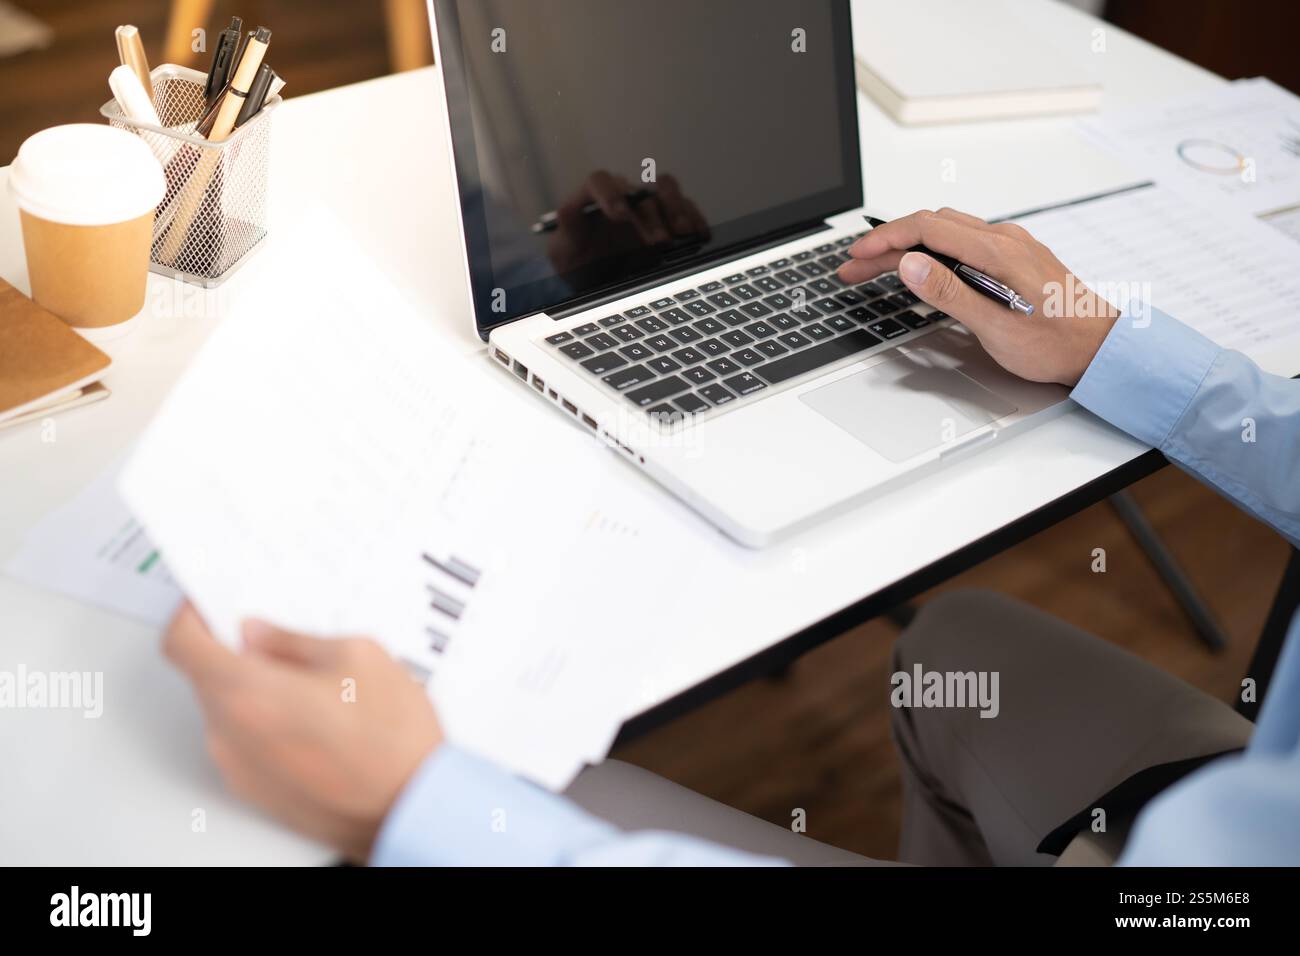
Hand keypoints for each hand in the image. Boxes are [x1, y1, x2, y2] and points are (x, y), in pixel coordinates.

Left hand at [163, 602, 442, 861]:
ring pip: (225, 710)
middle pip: (203, 677)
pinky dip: (263, 723)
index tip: (210, 606)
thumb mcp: (357, 656)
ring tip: (311, 685)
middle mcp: (231, 735)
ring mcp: (240, 768)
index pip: (182, 644)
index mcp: (247, 692)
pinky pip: (242, 742)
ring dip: (251, 689)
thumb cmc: (392, 740)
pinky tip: (314, 718)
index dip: (192, 616)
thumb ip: (295, 640)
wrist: (412, 807)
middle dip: (232, 652)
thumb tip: (260, 634)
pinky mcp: (256, 791)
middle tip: (276, 638)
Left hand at [547, 170, 708, 273]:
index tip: (619, 215)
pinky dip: (695, 219)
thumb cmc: (577, 259)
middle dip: (650, 217)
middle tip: (657, 242)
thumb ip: (566, 230)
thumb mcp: (563, 250)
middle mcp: (623, 194)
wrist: (595, 276)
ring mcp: (647, 204)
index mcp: (594, 196)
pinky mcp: (668, 217)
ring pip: (666, 190)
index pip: (599, 181)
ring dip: (676, 209)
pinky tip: (700, 235)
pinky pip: (686, 209)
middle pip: (640, 191)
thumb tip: (567, 212)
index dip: (610, 193)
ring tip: (683, 233)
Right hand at [838, 208, 1119, 385]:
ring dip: (907, 246)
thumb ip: (950, 293)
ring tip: (876, 268)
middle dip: (887, 243)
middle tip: (854, 267)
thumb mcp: (996, 327)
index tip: (857, 255)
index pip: (927, 228)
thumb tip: (910, 265)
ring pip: (946, 231)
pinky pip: (963, 241)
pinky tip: (920, 267)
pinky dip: (931, 250)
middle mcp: (1004, 240)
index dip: (885, 239)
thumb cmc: (1058, 343)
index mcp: (998, 251)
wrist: (1103, 348)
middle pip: (931, 226)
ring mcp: (1011, 246)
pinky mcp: (1014, 258)